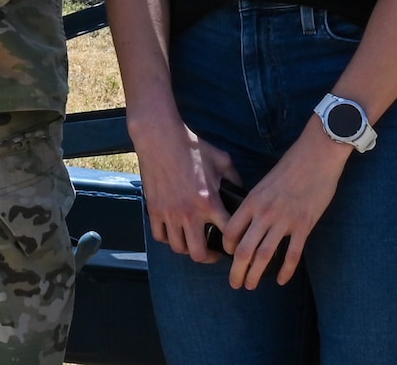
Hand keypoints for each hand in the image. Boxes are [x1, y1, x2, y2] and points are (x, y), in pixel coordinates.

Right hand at [131, 114, 239, 263]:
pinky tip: (175, 232)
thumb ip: (234, 177)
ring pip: (179, 248)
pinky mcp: (154, 209)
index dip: (235, 244)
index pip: (228, 234)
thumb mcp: (221, 160)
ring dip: (188, 248)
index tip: (235, 245)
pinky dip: (168, 238)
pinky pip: (160, 236)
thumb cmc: (191, 147)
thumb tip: (241, 190)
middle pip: (199, 253)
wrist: (160, 138)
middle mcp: (189, 213)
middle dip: (209, 258)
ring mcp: (169, 213)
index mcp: (209, 202)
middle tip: (214, 252)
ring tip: (193, 242)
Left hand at [222, 128, 349, 288]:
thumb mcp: (264, 183)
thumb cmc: (290, 167)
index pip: (230, 231)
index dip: (226, 248)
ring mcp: (284, 221)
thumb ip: (255, 202)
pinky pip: (292, 254)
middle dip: (236, 270)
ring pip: (265, 255)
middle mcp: (264, 213)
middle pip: (244, 249)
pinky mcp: (304, 225)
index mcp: (252, 201)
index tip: (227, 256)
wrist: (315, 157)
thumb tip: (247, 221)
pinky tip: (280, 280)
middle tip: (234, 283)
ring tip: (250, 285)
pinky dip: (285, 271)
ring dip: (255, 274)